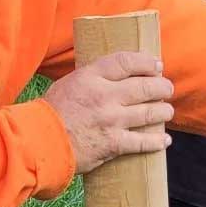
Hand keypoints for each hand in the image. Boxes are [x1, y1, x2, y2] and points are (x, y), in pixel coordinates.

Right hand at [43, 51, 174, 172]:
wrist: (38, 143)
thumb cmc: (48, 114)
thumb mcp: (68, 84)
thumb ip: (90, 80)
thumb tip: (110, 78)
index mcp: (91, 77)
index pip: (126, 62)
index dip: (146, 62)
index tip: (156, 64)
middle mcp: (105, 96)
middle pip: (145, 86)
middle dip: (162, 87)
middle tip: (167, 89)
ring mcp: (111, 120)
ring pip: (150, 113)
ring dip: (163, 112)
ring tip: (167, 111)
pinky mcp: (113, 144)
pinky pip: (143, 142)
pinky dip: (157, 142)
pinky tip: (165, 140)